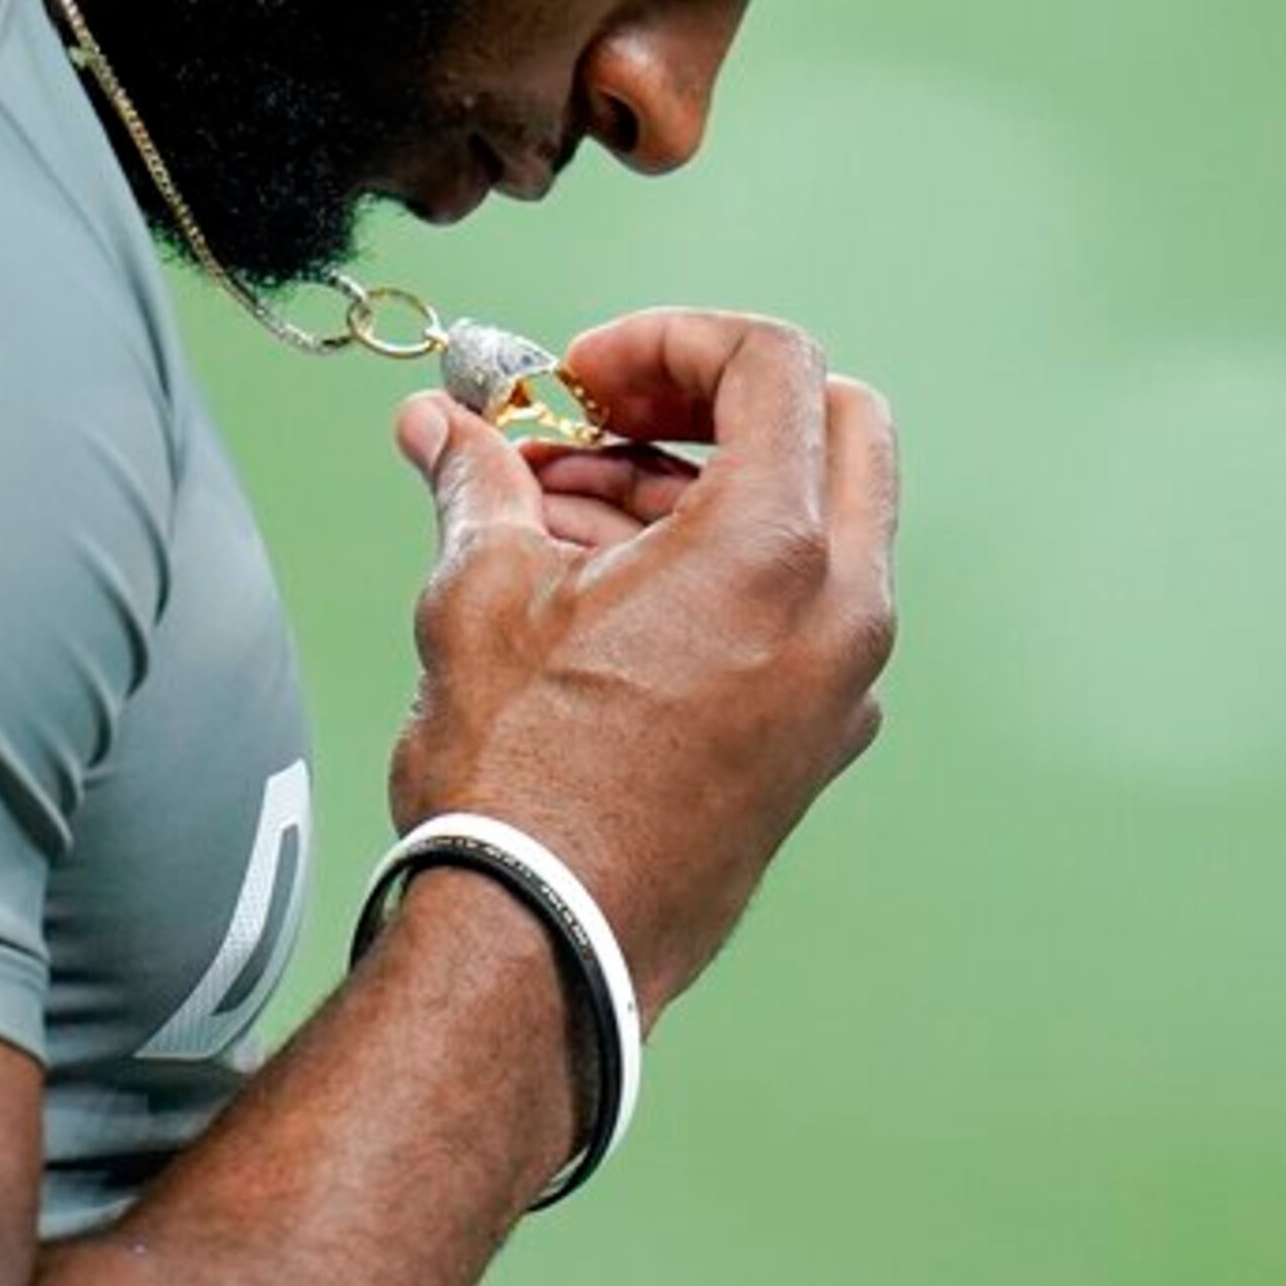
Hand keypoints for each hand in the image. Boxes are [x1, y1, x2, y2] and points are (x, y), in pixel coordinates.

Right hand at [386, 310, 899, 1016]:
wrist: (541, 946)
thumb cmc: (523, 784)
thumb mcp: (481, 591)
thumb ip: (478, 481)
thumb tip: (444, 430)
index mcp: (778, 550)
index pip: (773, 364)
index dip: (666, 340)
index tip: (582, 371)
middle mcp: (841, 612)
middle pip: (830, 427)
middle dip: (710, 400)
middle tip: (604, 415)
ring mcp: (839, 684)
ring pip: (809, 522)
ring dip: (694, 486)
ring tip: (556, 506)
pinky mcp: (813, 742)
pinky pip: (792, 609)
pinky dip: (714, 568)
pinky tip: (593, 586)